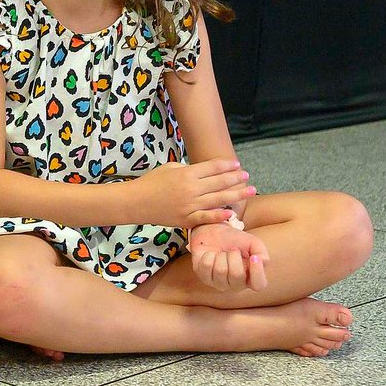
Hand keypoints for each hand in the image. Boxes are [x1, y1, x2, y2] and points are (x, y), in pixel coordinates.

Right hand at [134, 160, 255, 229]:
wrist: (136, 202)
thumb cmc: (151, 182)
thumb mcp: (169, 168)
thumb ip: (188, 169)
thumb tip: (204, 173)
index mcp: (186, 173)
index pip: (213, 168)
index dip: (227, 166)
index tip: (237, 165)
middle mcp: (191, 189)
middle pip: (219, 182)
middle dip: (236, 178)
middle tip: (247, 176)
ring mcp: (189, 205)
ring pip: (218, 199)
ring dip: (236, 194)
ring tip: (250, 190)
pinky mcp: (186, 219)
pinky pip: (206, 218)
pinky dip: (219, 216)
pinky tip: (231, 212)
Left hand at [187, 222, 268, 291]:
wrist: (214, 232)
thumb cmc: (235, 240)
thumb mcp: (253, 242)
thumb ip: (262, 252)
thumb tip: (261, 261)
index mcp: (252, 278)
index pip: (258, 285)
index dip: (257, 272)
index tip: (254, 257)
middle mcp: (237, 285)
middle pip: (236, 275)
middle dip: (234, 256)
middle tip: (232, 249)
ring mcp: (219, 283)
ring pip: (220, 271)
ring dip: (221, 255)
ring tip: (222, 252)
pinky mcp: (205, 278)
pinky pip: (206, 266)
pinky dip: (209, 255)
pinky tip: (211, 254)